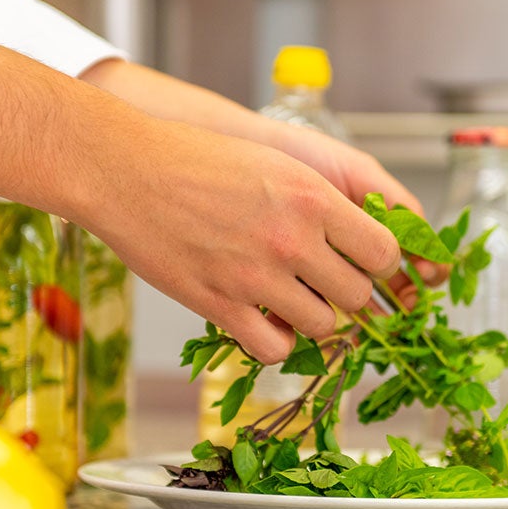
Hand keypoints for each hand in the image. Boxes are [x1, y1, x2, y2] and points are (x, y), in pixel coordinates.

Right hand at [83, 121, 402, 362]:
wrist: (124, 169)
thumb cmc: (197, 159)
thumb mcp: (274, 165)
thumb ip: (319, 202)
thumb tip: (355, 237)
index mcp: (313, 197)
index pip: (383, 251)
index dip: (381, 262)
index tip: (367, 261)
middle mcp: (292, 240)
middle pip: (358, 295)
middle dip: (348, 292)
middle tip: (328, 283)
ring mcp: (256, 277)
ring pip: (322, 326)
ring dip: (314, 317)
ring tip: (293, 299)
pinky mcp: (220, 306)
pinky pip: (275, 349)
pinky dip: (278, 343)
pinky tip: (266, 322)